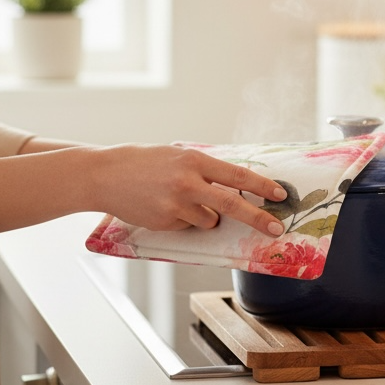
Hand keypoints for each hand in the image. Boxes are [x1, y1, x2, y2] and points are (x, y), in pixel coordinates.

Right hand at [91, 144, 287, 235]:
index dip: (262, 186)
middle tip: (276, 228)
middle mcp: (187, 182)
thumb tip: (237, 185)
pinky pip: (187, 227)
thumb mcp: (177, 156)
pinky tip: (162, 207)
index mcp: (194, 160)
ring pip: (209, 220)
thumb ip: (204, 170)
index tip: (280, 195)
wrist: (103, 175)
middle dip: (258, 218)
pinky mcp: (164, 222)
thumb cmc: (143, 163)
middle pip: (232, 204)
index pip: (237, 175)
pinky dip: (182, 220)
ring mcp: (175, 204)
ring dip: (205, 216)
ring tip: (178, 200)